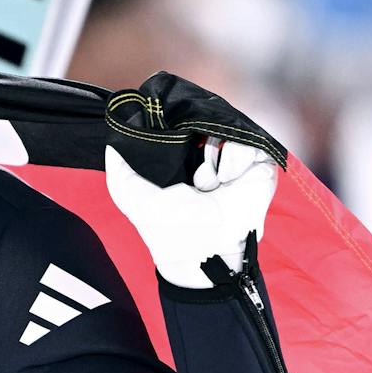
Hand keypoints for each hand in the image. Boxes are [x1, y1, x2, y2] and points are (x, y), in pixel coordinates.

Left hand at [105, 138, 279, 288]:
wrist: (203, 250)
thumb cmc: (169, 231)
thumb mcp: (134, 201)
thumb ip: (120, 177)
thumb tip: (111, 148)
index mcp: (186, 164)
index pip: (185, 127)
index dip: (177, 125)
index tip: (170, 129)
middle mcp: (212, 159)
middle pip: (208, 122)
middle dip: (196, 135)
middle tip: (189, 161)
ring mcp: (236, 163)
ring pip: (227, 130)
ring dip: (212, 157)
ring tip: (206, 183)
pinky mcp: (260, 167)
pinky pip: (248, 143)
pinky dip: (234, 161)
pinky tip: (225, 181)